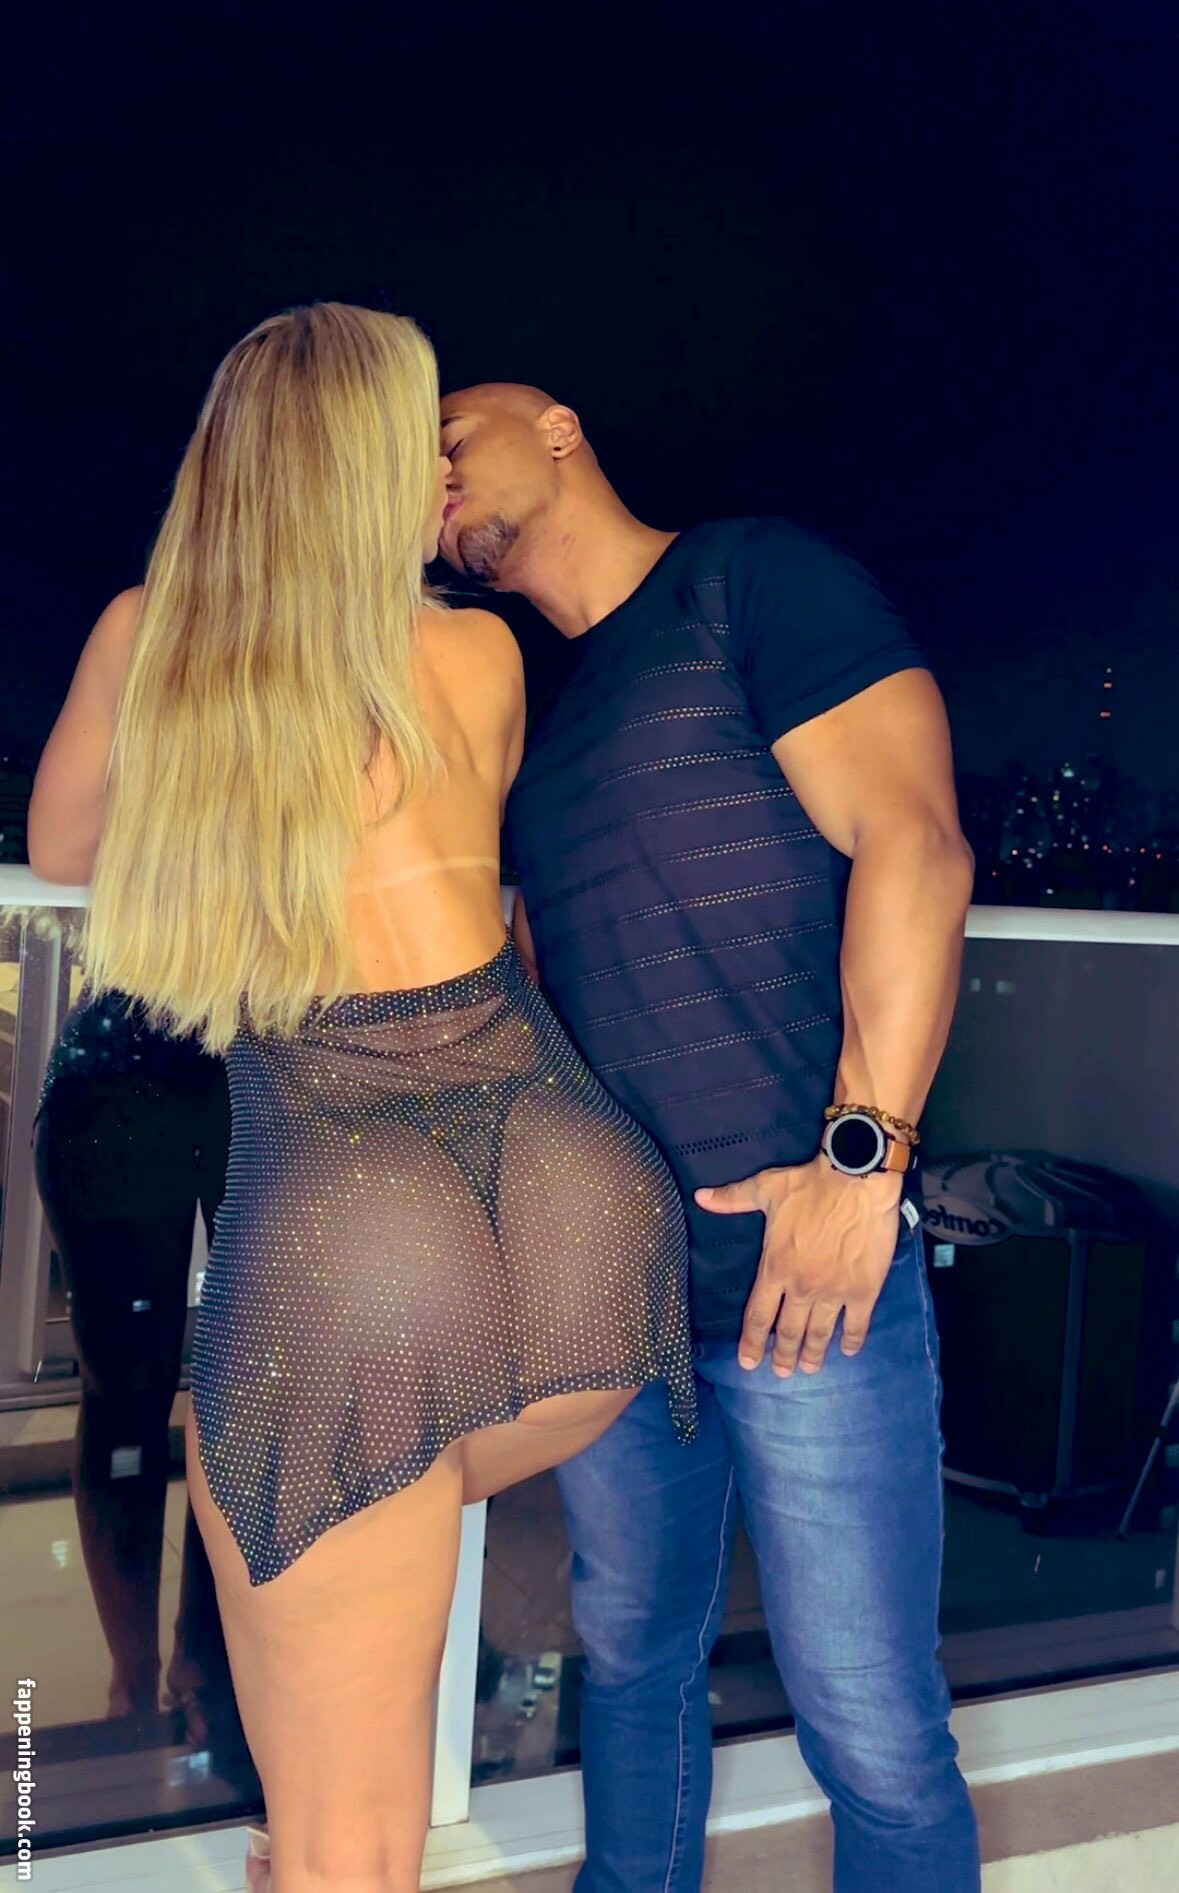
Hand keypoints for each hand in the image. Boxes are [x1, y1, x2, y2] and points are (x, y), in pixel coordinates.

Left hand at [695, 1157, 900, 1376]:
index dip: (752, 1342)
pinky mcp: (864, 1289)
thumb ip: (732, 1199)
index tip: (748, 1363)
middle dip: (783, 1356)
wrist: (857, 1179)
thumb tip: (700, 1197)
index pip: (758, 1315)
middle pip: (789, 1332)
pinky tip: (848, 1351)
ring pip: (820, 1333)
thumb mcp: (765, 1189)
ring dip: (813, 1354)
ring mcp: (834, 1291)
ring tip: (809, 1370)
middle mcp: (802, 1287)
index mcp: (776, 1268)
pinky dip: (852, 1340)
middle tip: (781, 1373)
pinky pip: (857, 1323)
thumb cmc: (809, 1184)